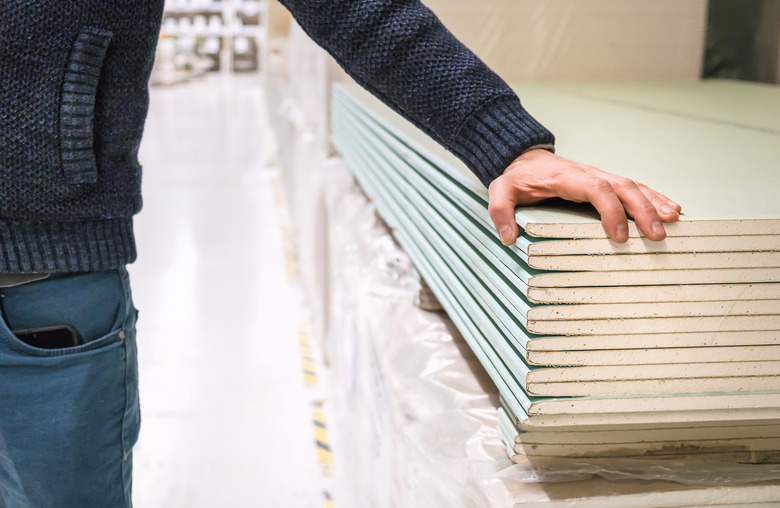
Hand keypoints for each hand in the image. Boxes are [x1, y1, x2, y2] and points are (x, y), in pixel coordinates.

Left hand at [488, 149, 680, 244]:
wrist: (524, 158)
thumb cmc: (517, 178)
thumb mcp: (501, 190)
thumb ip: (501, 211)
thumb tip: (508, 238)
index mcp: (567, 177)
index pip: (596, 189)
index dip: (611, 210)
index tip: (619, 236)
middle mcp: (589, 174)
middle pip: (623, 187)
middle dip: (643, 210)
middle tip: (657, 235)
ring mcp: (600, 177)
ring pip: (633, 186)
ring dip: (654, 202)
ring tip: (673, 221)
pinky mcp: (605, 183)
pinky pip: (633, 188)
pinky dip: (653, 197)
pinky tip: (670, 209)